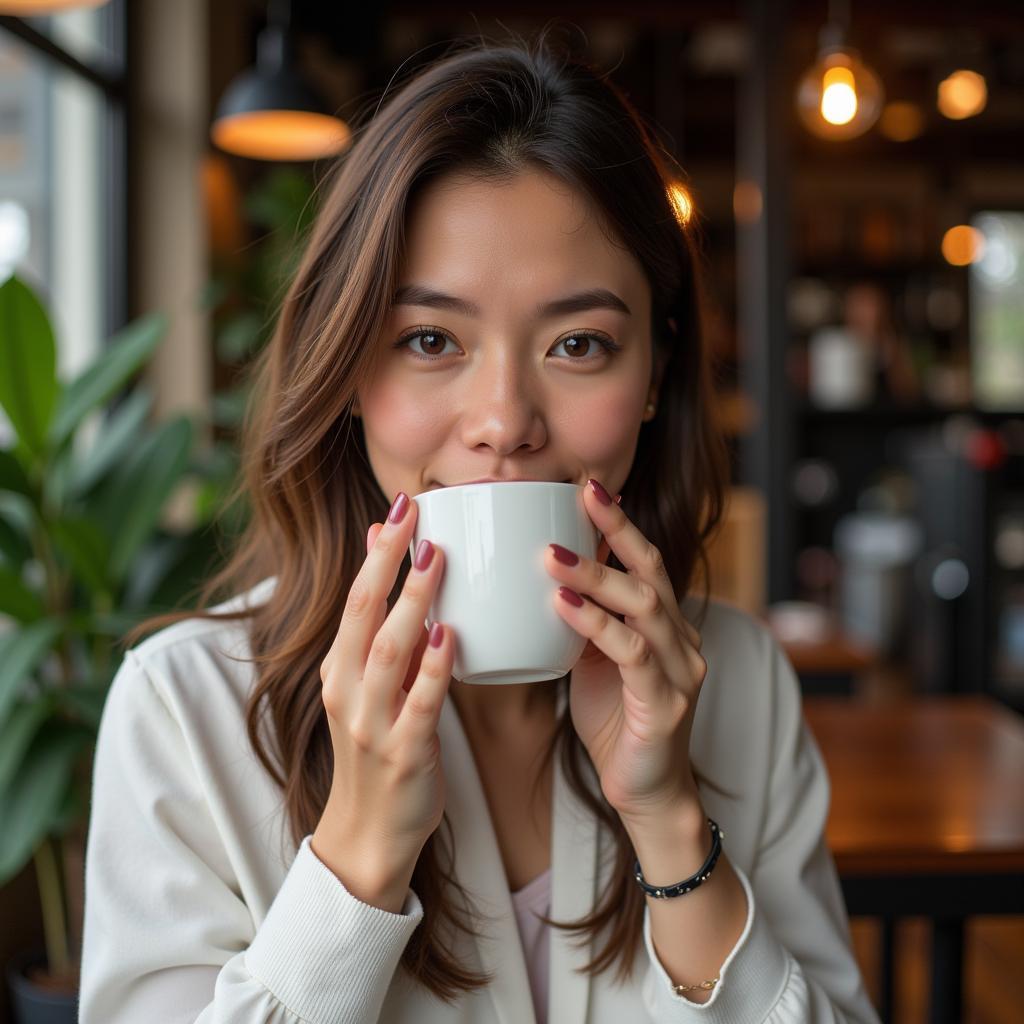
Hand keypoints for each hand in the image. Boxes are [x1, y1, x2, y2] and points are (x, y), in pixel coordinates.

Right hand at [314, 492, 454, 894]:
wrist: (367, 837)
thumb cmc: (377, 751)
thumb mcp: (367, 690)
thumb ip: (381, 635)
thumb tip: (390, 571)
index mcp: (338, 670)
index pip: (356, 599)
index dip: (378, 551)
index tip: (401, 505)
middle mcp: (345, 691)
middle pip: (363, 614)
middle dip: (387, 560)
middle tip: (414, 512)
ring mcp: (370, 723)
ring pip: (388, 651)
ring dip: (411, 602)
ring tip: (435, 559)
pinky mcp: (402, 754)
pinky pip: (420, 704)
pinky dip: (433, 668)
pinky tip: (451, 636)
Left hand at [544, 479, 706, 825]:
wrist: (646, 793)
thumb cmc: (615, 721)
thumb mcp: (596, 660)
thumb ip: (585, 621)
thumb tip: (540, 578)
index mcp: (665, 626)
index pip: (645, 562)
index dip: (619, 523)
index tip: (586, 487)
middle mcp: (681, 640)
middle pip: (651, 571)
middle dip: (617, 529)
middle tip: (580, 494)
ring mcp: (680, 671)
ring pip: (643, 606)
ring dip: (597, 575)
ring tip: (551, 553)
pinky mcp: (665, 703)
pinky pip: (631, 653)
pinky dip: (595, 624)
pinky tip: (562, 604)